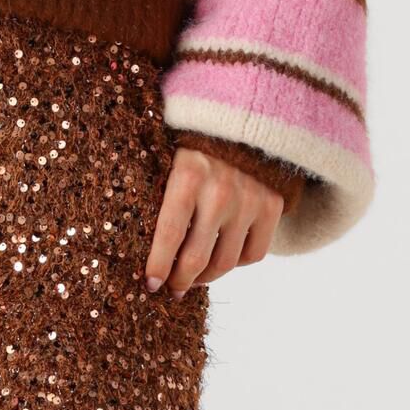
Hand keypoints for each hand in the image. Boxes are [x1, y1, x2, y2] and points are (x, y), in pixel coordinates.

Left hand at [146, 148, 284, 298]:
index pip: (169, 235)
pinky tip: (221, 257)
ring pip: (226, 263)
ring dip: (206, 278)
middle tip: (172, 288)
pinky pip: (253, 254)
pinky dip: (236, 264)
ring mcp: (250, 201)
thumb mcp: (170, 162)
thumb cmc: (194, 148)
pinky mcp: (272, 206)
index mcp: (188, 177)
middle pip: (197, 258)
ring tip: (194, 278)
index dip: (158, 266)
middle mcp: (221, 191)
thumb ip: (159, 198)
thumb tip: (137, 247)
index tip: (150, 284)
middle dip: (180, 281)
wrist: (243, 120)